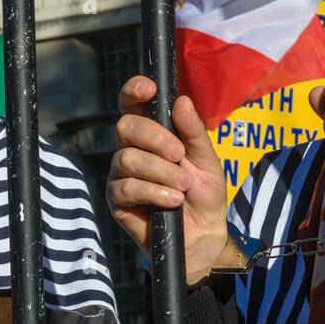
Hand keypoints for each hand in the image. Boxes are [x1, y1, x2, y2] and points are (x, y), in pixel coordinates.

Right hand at [107, 78, 228, 282]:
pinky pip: (126, 187)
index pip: (133, 104)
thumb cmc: (205, 194)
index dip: (134, 91)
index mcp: (152, 134)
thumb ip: (194, 132)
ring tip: (183, 186)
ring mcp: (121, 174)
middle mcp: (131, 149)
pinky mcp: (117, 200)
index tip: (149, 89)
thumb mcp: (207, 160)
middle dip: (155, 137)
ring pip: (127, 158)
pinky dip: (154, 192)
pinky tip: (173, 201)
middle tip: (180, 154)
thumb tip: (181, 100)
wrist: (204, 234)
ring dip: (161, 171)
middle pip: (126, 126)